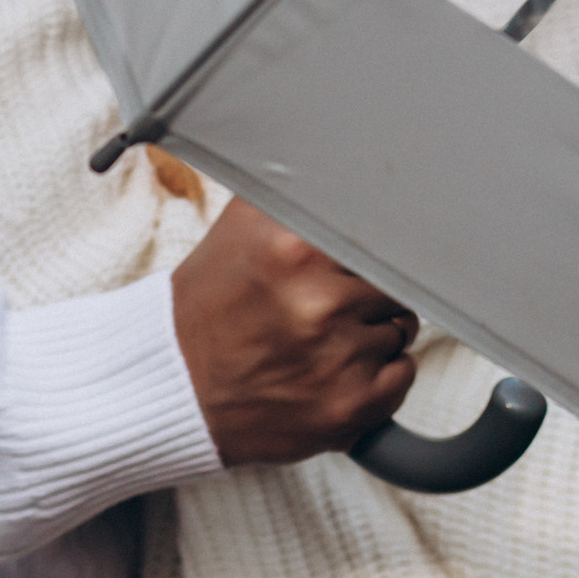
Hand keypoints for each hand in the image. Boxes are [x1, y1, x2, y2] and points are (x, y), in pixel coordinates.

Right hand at [170, 198, 417, 469]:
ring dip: (372, 332)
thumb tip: (355, 170)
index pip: (381, 235)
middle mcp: (320, 304)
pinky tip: (338, 369)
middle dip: (367, 290)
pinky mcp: (351, 406)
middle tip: (325, 303)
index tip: (358, 260)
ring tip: (322, 339)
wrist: (175, 386)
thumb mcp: (243, 225)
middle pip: (395, 282)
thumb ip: (298, 193)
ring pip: (401, 328)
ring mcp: (339, 360)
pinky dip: (381, 374)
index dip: (371, 249)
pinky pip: (404, 374)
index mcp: (294, 251)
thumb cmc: (212, 304)